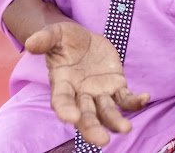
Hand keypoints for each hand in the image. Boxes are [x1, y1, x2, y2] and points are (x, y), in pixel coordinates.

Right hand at [25, 21, 149, 146]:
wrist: (83, 40)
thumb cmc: (65, 39)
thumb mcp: (56, 34)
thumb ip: (45, 39)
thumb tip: (30, 42)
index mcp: (62, 84)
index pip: (61, 101)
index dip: (65, 110)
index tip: (71, 118)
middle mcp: (80, 94)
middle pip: (85, 115)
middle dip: (92, 128)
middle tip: (102, 141)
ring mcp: (99, 93)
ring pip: (106, 112)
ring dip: (115, 121)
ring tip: (126, 129)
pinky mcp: (115, 86)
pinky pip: (125, 98)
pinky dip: (134, 102)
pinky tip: (144, 99)